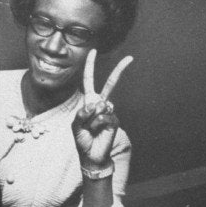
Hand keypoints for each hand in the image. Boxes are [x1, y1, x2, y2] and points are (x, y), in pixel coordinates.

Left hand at [72, 49, 132, 167]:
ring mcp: (109, 111)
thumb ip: (82, 113)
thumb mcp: (75, 125)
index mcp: (89, 101)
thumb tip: (97, 105)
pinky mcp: (115, 120)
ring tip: (90, 130)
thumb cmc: (83, 139)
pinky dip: (96, 126)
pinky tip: (98, 132)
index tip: (93, 51)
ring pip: (99, 107)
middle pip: (110, 84)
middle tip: (130, 58)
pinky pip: (102, 117)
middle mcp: (101, 103)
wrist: (92, 155)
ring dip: (89, 120)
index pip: (89, 80)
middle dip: (120, 70)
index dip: (90, 66)